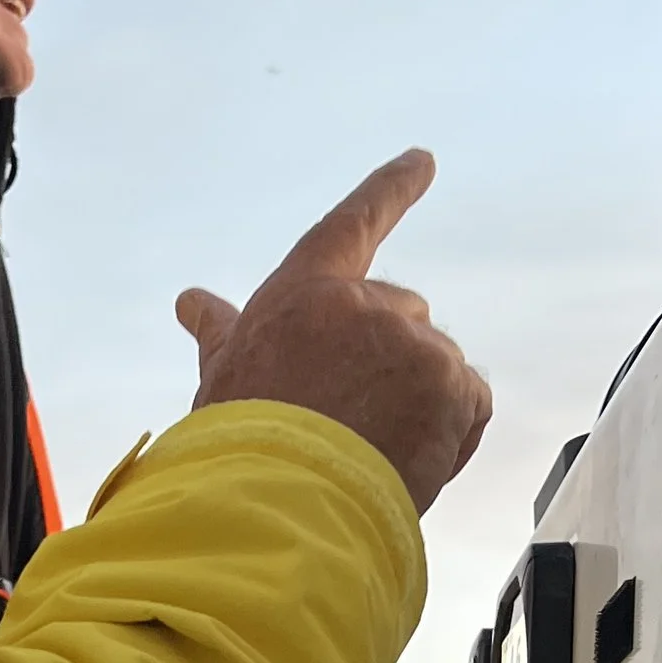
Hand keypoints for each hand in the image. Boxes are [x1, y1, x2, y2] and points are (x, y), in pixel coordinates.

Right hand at [174, 152, 490, 513]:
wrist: (282, 501)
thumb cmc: (243, 442)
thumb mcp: (225, 375)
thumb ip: (221, 331)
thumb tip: (192, 301)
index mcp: (307, 292)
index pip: (354, 224)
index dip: (391, 189)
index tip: (424, 160)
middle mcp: (366, 305)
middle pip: (401, 317)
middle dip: (387, 362)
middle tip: (350, 419)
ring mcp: (415, 345)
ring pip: (435, 367)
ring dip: (417, 405)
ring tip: (370, 452)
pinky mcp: (452, 387)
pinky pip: (469, 404)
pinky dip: (451, 433)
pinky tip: (410, 461)